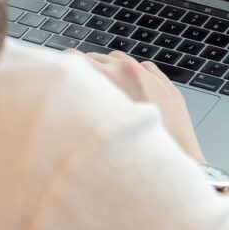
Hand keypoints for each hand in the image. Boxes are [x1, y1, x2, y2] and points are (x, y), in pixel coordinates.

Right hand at [66, 49, 205, 161]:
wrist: (168, 172)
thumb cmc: (127, 158)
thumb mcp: (89, 129)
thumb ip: (76, 105)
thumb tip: (61, 98)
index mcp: (104, 78)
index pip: (73, 57)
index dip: (65, 69)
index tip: (63, 77)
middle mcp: (127, 71)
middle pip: (97, 58)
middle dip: (90, 73)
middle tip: (87, 94)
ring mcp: (150, 76)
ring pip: (121, 60)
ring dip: (114, 72)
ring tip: (111, 96)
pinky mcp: (167, 85)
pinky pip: (146, 70)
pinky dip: (138, 78)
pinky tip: (135, 98)